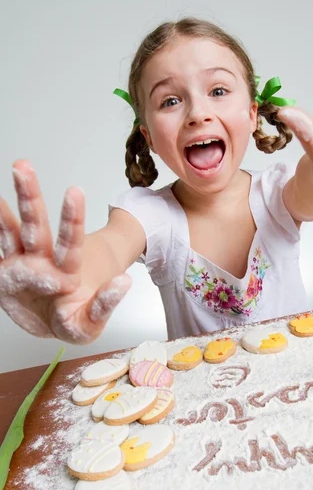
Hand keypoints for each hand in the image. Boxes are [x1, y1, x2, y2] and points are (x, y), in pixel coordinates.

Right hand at [0, 160, 131, 343]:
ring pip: (14, 230)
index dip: (72, 220)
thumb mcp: (90, 323)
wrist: (54, 322)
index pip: (70, 242)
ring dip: (9, 205)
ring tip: (11, 172)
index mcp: (66, 271)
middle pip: (35, 226)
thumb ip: (104, 305)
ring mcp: (22, 263)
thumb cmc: (74, 317)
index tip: (74, 192)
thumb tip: (124, 282)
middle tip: (23, 167)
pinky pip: (0, 246)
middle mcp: (43, 261)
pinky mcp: (4, 273)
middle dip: (30, 197)